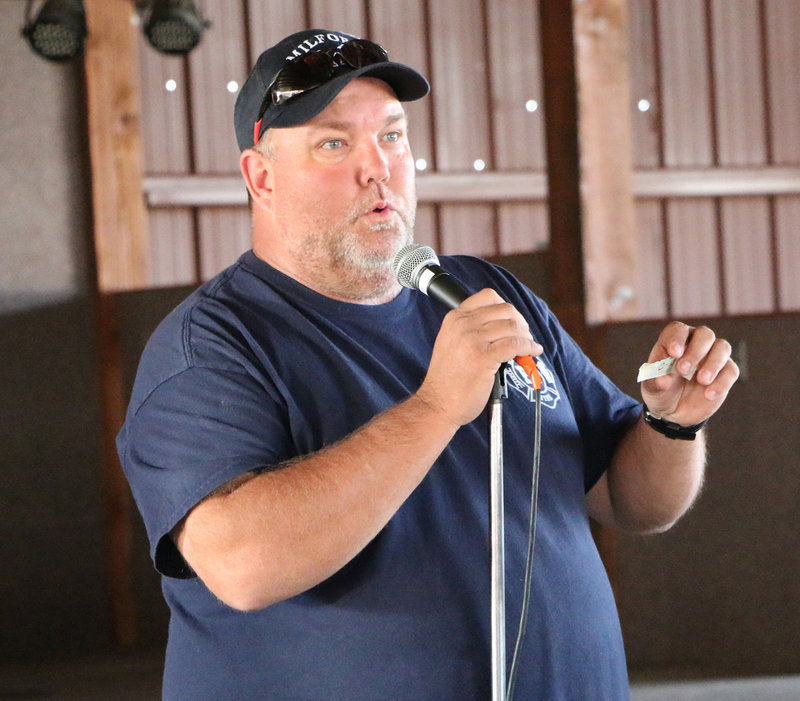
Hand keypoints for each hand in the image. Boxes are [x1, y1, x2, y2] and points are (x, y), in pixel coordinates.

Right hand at [416, 288, 542, 426]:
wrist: (438, 403)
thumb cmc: (448, 378)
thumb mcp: (452, 342)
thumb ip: (471, 328)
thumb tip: (504, 325)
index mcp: (454, 318)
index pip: (488, 296)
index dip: (506, 308)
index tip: (512, 321)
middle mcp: (462, 325)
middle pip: (505, 310)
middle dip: (520, 323)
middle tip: (524, 336)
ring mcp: (472, 340)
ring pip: (512, 327)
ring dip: (526, 337)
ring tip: (528, 347)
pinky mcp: (483, 357)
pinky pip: (515, 344)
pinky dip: (528, 348)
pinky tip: (531, 353)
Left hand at [641, 321, 738, 425]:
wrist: (674, 411)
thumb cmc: (661, 391)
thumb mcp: (653, 388)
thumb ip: (657, 382)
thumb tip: (664, 379)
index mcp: (674, 341)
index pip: (678, 330)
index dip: (677, 338)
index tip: (674, 353)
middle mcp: (695, 343)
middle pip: (704, 334)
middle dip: (695, 351)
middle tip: (683, 370)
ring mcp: (713, 356)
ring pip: (722, 347)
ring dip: (713, 363)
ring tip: (702, 380)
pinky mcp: (726, 372)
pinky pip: (730, 371)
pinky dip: (721, 382)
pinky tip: (709, 394)